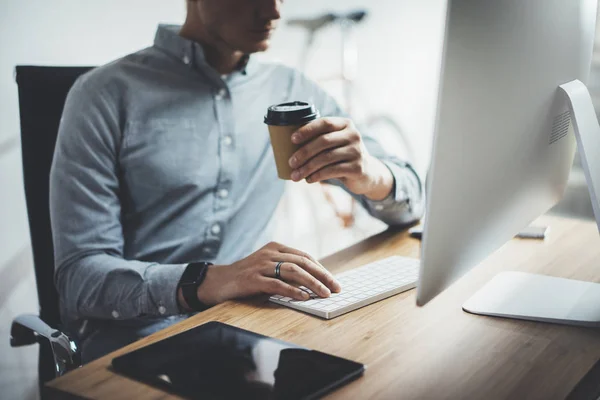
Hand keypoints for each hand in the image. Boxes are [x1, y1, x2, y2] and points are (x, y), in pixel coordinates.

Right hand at [192, 242, 340, 306]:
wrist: (218, 281)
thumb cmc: (246, 277)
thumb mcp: (267, 267)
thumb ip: (285, 270)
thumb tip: (313, 282)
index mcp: (275, 248)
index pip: (304, 256)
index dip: (321, 269)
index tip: (333, 281)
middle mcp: (269, 254)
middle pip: (303, 262)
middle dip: (322, 276)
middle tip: (336, 288)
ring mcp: (260, 265)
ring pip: (293, 271)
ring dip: (312, 283)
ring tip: (324, 294)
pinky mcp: (253, 280)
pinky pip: (277, 284)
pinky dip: (293, 291)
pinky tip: (304, 297)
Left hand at [288, 117, 394, 200]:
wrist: (367, 173)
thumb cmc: (342, 155)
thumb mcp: (335, 143)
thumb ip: (320, 139)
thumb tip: (286, 144)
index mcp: (345, 124)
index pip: (325, 123)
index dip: (307, 130)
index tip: (292, 139)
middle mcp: (353, 135)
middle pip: (323, 141)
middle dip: (304, 152)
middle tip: (291, 162)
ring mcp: (357, 151)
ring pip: (326, 158)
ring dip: (307, 168)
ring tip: (295, 176)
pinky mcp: (357, 168)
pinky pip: (332, 171)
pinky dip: (317, 176)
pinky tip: (308, 180)